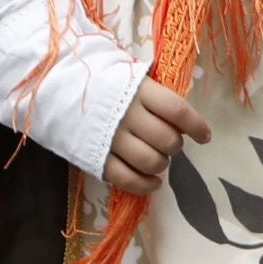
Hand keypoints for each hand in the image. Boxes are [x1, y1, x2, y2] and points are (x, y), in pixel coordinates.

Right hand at [100, 77, 207, 199]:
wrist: (57, 87)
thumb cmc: (102, 82)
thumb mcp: (131, 77)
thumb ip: (155, 95)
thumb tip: (184, 118)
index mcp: (139, 90)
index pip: (177, 111)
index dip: (196, 126)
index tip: (205, 136)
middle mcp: (128, 115)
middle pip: (167, 140)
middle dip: (175, 146)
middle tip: (170, 143)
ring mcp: (112, 139)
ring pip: (151, 162)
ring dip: (161, 165)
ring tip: (158, 159)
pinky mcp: (97, 158)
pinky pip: (127, 179)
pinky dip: (145, 186)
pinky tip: (154, 183)